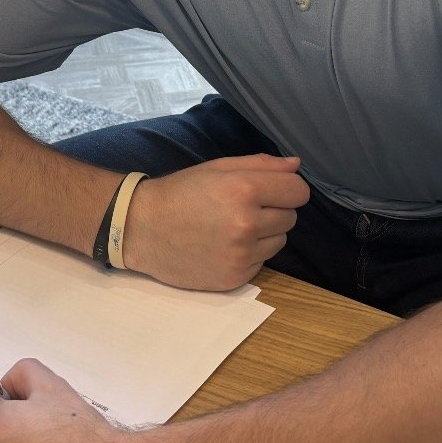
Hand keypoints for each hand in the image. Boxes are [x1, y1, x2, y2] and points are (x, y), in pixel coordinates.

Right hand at [123, 154, 309, 290]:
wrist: (142, 229)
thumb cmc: (181, 193)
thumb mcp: (218, 168)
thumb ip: (261, 165)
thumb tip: (296, 165)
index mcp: (244, 190)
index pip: (299, 191)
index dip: (288, 189)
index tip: (272, 190)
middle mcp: (247, 224)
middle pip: (291, 217)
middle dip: (273, 211)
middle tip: (243, 208)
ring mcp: (241, 255)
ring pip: (279, 242)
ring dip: (264, 235)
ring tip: (232, 228)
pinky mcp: (234, 277)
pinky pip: (262, 263)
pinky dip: (249, 255)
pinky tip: (223, 247)